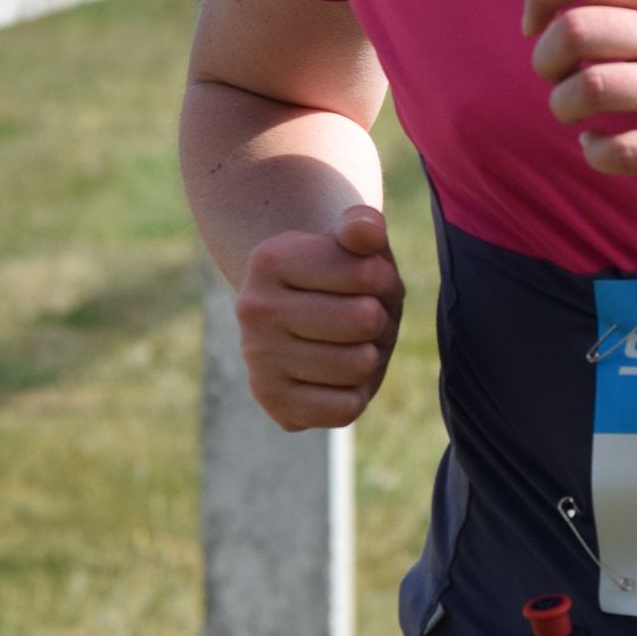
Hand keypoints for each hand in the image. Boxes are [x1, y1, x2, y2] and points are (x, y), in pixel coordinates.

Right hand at [234, 204, 403, 428]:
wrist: (304, 316)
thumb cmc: (341, 276)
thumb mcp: (355, 244)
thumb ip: (363, 227)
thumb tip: (365, 230)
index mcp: (271, 259)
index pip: (366, 274)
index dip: (382, 278)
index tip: (364, 278)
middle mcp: (254, 308)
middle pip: (365, 320)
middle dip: (378, 318)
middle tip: (362, 315)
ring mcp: (258, 358)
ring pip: (359, 366)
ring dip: (370, 355)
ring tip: (350, 343)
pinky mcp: (273, 400)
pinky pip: (345, 408)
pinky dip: (355, 394)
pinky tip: (337, 376)